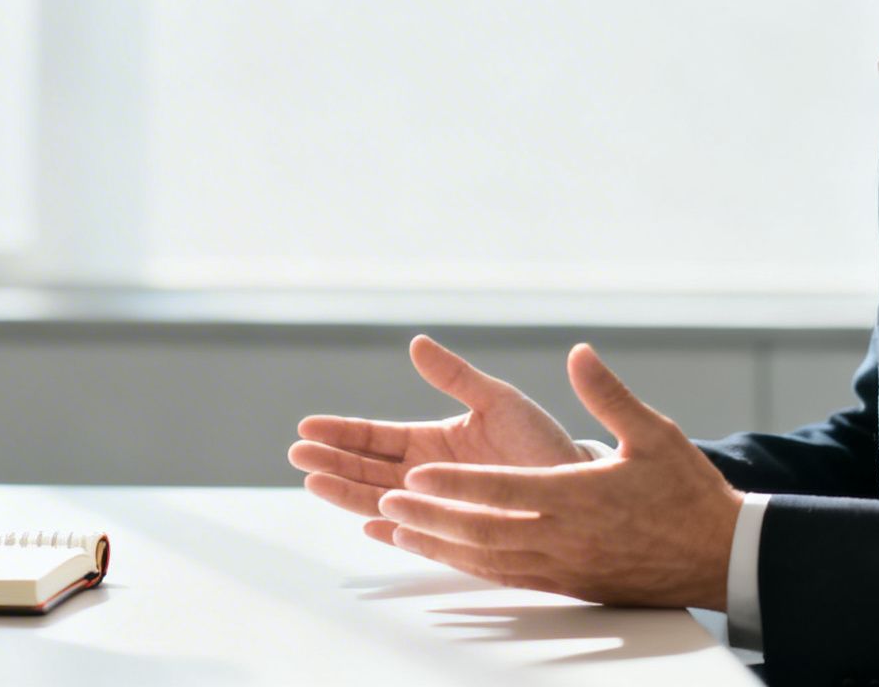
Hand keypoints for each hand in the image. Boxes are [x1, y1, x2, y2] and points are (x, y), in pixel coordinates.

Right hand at [289, 334, 592, 528]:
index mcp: (429, 441)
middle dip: (331, 461)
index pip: (374, 437)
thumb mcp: (497, 400)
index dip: (341, 431)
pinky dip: (393, 530)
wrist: (580, 488)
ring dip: (346, 492)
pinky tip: (370, 524)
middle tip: (298, 453)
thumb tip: (416, 343)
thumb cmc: (540, 442)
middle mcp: (424, 476)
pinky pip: (416, 535)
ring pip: (379, 500)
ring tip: (314, 482)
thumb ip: (456, 377)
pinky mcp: (454, 536)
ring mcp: (435, 507)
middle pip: (366, 470)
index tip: (307, 426)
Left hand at [376, 343, 741, 608]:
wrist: (722, 557)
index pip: (506, 492)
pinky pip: (506, 577)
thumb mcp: (654, 432)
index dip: (458, 484)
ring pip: (488, 559)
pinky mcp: (568, 583)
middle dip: (430, 517)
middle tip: (383, 501)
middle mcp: (565, 537)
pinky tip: (442, 553)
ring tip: (394, 528)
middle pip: (483, 532)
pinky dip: (466, 565)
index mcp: (580, 498)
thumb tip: (578, 353)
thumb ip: (609, 395)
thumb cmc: (687, 492)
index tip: (416, 473)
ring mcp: (564, 566)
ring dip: (438, 544)